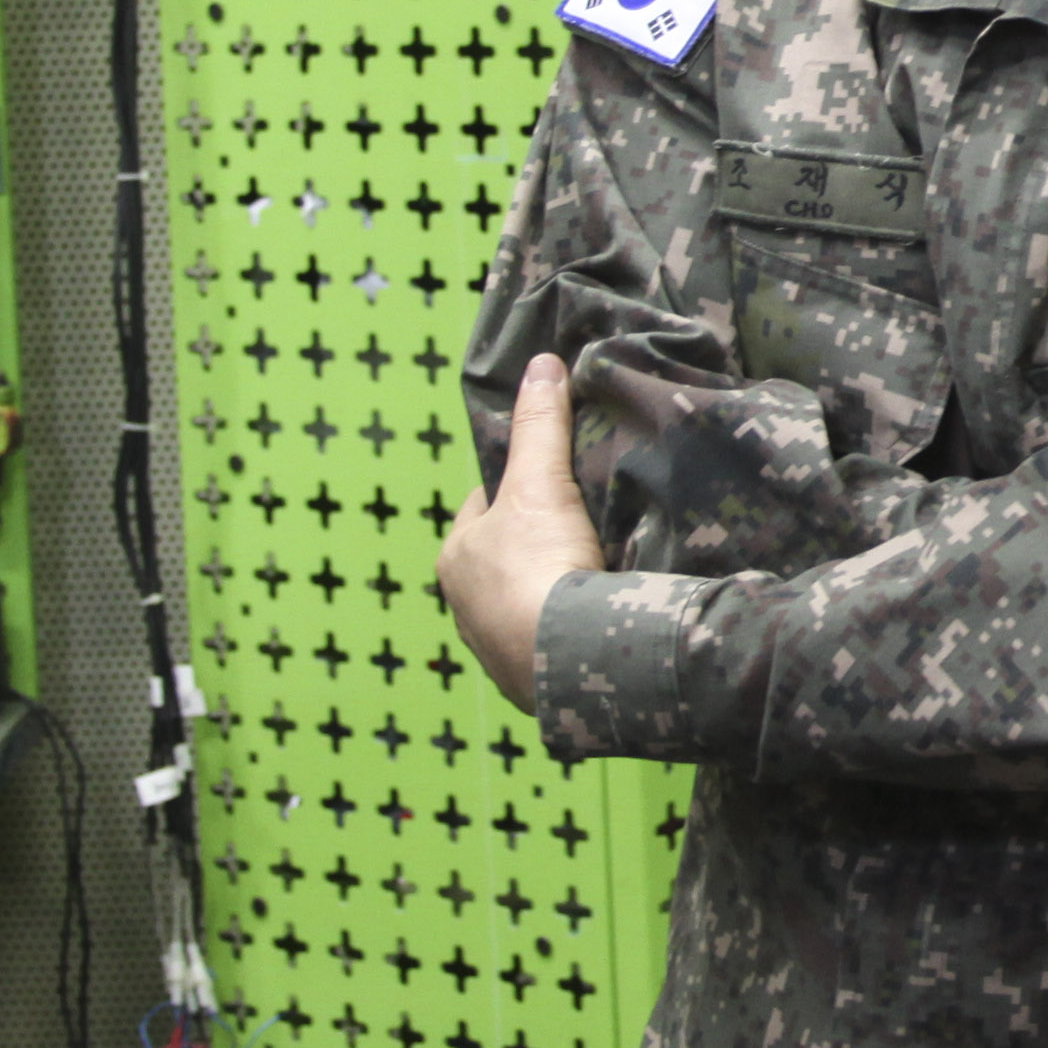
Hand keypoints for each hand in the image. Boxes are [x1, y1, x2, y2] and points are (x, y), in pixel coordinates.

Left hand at [438, 353, 607, 714]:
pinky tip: (591, 623)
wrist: (567, 659)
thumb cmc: (540, 566)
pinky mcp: (524, 683)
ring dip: (547, 594)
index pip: (483, 509)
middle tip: (578, 531)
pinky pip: (543, 646)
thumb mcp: (541, 484)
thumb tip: (542, 365)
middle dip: (532, 546)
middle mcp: (461, 605)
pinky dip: (561, 634)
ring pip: (520, 605)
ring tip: (591, 577)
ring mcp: (492, 649)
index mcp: (455, 556)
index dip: (518, 493)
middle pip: (501, 559)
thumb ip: (541, 426)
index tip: (552, 486)